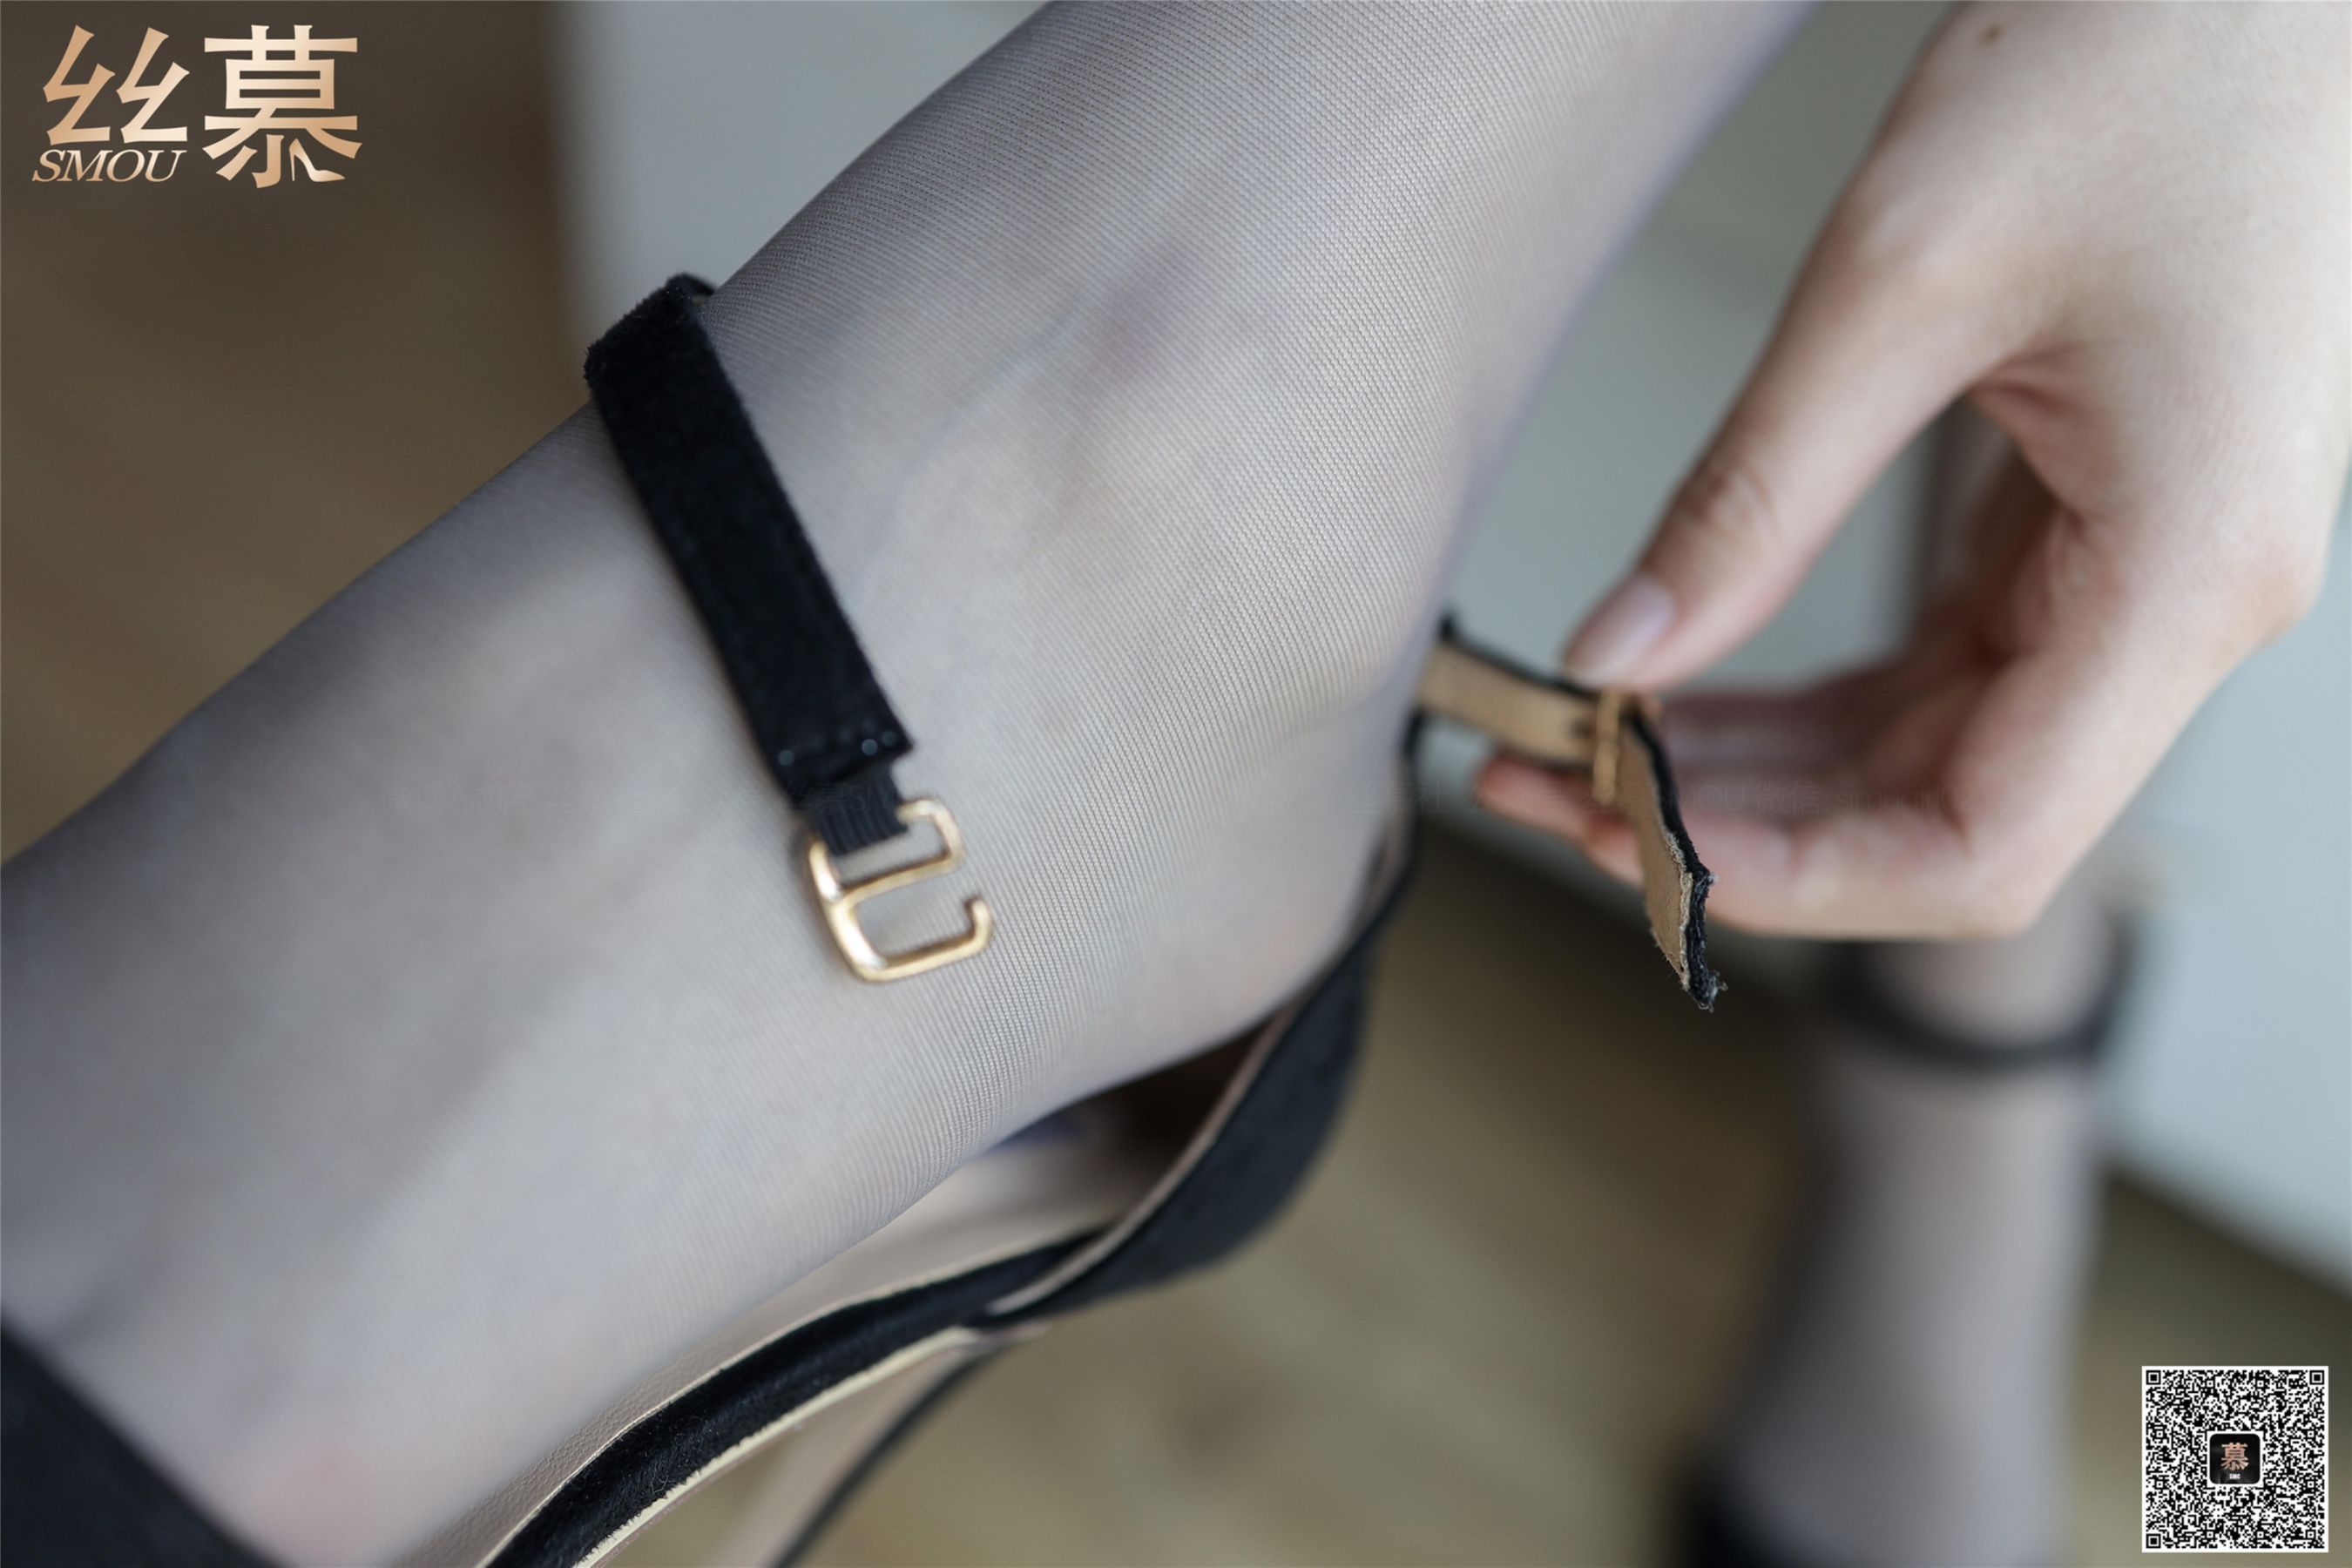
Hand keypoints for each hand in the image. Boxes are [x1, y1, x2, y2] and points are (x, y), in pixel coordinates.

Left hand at [1479, 1, 2349, 937]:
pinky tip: (1688, 681)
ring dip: (1763, 766)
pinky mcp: (2102, 523)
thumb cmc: (2139, 62)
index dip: (1793, 878)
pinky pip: (1949, 664)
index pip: (1981, 845)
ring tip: (1585, 740)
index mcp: (2187, 575)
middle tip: (1549, 780)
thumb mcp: (1900, 281)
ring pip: (1936, 751)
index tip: (1628, 842)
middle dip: (1743, 822)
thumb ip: (1749, 497)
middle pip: (1948, 816)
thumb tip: (1615, 656)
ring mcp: (2153, 568)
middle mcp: (2191, 603)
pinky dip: (1818, 692)